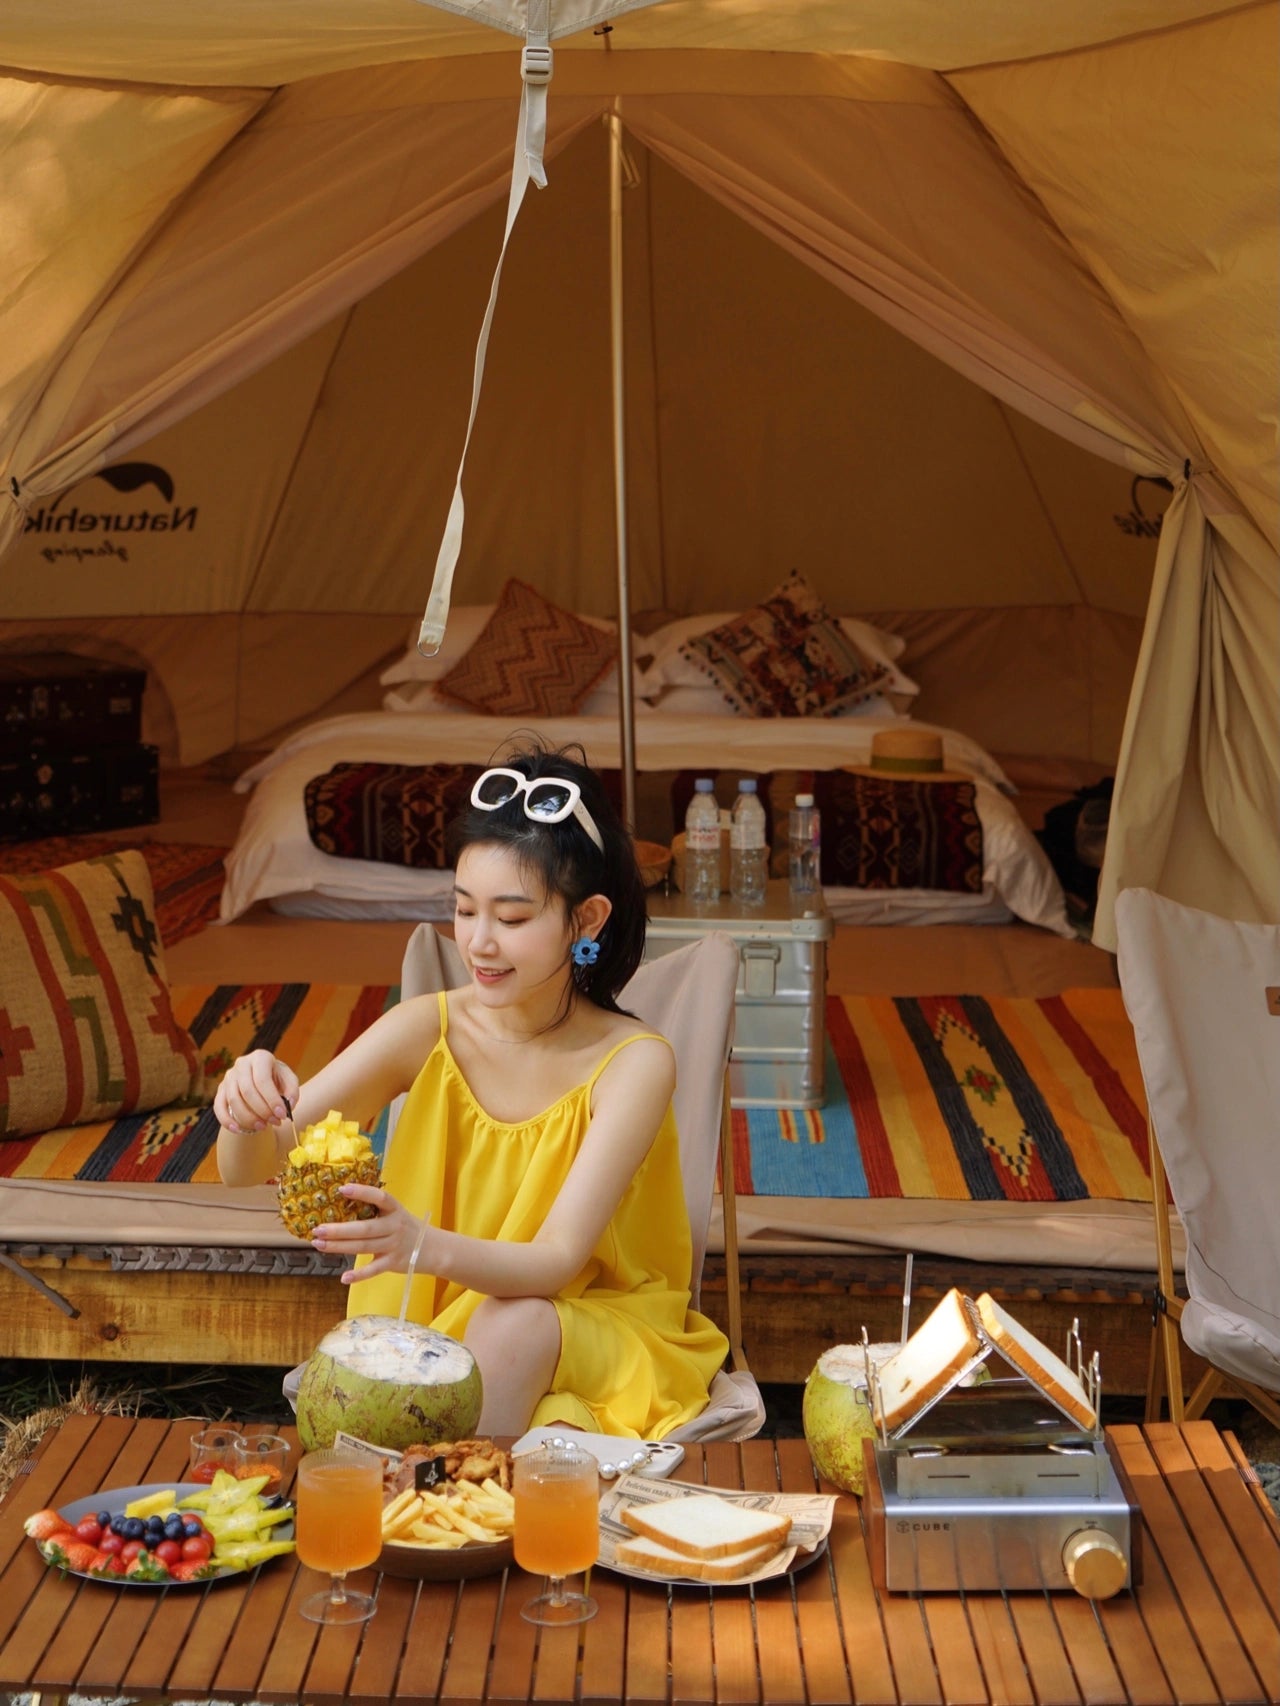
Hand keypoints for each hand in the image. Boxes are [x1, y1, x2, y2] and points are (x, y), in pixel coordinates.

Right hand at [214, 1050, 299, 1133]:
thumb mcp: (289, 1080)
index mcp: (260, 1057)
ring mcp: (229, 1076)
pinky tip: (237, 1130)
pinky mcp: (220, 1089)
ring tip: (263, 1127)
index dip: (272, 1100)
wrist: (261, 1079)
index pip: (263, 1080)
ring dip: (248, 1118)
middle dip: (262, 1111)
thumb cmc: (276, 1079)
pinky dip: (226, 1120)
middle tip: (275, 1122)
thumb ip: (292, 1092)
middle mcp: (242, 1064)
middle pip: (248, 1091)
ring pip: (234, 1100)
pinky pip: (219, 1107)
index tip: (281, 1115)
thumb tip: (289, 1106)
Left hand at [312, 1183, 430, 1285]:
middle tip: (318, 1229)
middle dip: (339, 1229)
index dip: (362, 1192)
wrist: (434, 1249)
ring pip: (364, 1247)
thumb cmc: (406, 1227)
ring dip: (339, 1247)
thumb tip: (340, 1202)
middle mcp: (394, 1226)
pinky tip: (344, 1277)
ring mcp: (394, 1245)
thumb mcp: (396, 1213)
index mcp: (395, 1210)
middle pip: (364, 1228)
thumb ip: (375, 1210)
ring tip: (319, 1244)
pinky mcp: (393, 1263)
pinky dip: (359, 1275)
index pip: (379, 1198)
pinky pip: (374, 1270)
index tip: (342, 1189)